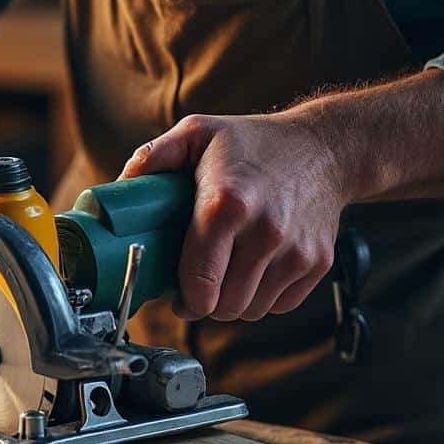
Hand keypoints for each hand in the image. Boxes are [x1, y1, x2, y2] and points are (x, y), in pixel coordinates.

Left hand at [119, 111, 353, 321]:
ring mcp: (296, 251)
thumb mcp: (198, 133)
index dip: (184, 300)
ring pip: (251, 310)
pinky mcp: (317, 263)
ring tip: (226, 274)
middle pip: (224, 305)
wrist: (326, 148)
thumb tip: (118, 192)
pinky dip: (263, 297)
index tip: (177, 295)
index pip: (199, 284)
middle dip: (206, 302)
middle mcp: (265, 232)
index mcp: (226, 205)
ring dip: (233, 301)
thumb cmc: (254, 143)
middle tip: (198, 284)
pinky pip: (280, 305)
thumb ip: (152, 157)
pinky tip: (254, 270)